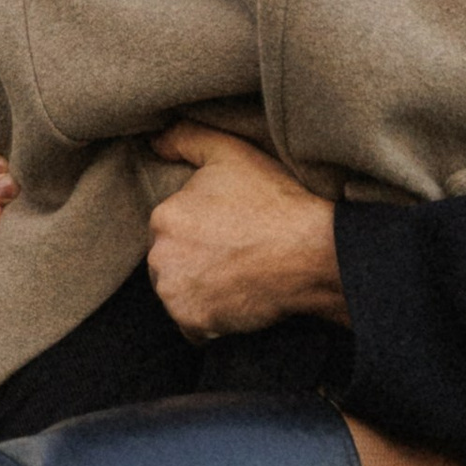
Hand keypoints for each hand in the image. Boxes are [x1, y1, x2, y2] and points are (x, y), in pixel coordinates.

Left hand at [147, 121, 347, 339]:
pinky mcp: (194, 324)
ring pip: (179, 292)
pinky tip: (238, 297)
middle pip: (171, 261)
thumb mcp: (231, 153)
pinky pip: (193, 326)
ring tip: (239, 274)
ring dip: (200, 288)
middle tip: (236, 251)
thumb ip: (185, 139)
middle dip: (194, 258)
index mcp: (164, 217)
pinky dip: (210, 318)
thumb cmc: (274, 201)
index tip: (230, 227)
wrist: (311, 252)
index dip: (200, 226)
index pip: (171, 227)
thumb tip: (153, 140)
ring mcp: (175, 295)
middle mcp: (160, 258)